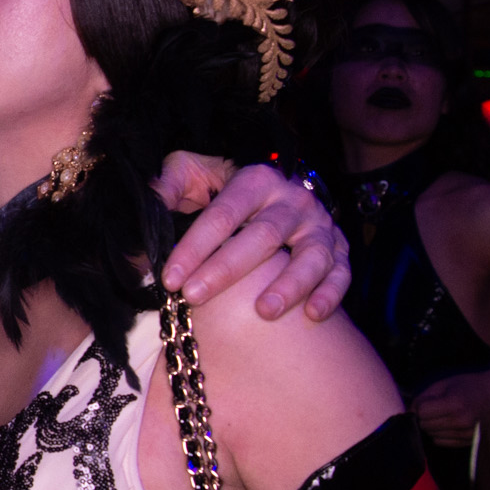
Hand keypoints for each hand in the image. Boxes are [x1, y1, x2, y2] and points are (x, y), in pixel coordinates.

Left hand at [159, 159, 349, 320]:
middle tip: (195, 296)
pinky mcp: (339, 250)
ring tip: (263, 311)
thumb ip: (169, 185)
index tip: (171, 278)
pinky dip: (331, 293)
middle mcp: (292, 200)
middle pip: (262, 236)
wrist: (274, 195)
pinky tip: (313, 315)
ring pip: (310, 255)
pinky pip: (341, 272)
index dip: (195, 246)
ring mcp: (319, 226)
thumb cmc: (223, 191)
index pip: (223, 214)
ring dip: (289, 284)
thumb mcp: (193, 174)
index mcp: (255, 181)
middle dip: (227, 269)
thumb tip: (148, 205)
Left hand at [413, 371, 489, 446]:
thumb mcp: (443, 384)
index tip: (426, 400)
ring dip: (431, 426)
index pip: (422, 412)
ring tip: (443, 414)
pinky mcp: (468, 441)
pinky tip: (448, 423)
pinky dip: (439, 433)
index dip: (420, 405)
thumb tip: (408, 411)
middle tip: (434, 407)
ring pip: (431, 435)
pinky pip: (440, 441)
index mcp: (455, 404)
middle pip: (425, 425)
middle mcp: (461, 421)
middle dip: (424, 416)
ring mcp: (466, 434)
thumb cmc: (467, 385)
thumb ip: (423, 397)